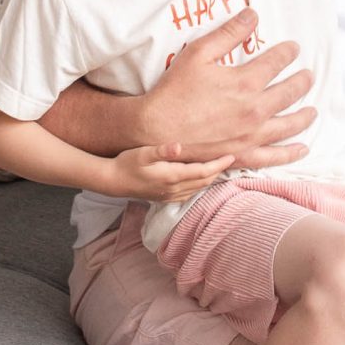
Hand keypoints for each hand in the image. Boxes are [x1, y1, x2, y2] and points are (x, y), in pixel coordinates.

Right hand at [112, 142, 237, 202]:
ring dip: (211, 179)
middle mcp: (174, 189)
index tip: (231, 156)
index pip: (203, 171)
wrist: (113, 182)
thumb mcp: (142, 153)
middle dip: (219, 170)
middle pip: (204, 181)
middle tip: (231, 159)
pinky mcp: (166, 198)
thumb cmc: (127, 163)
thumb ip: (161, 151)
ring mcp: (170, 196)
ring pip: (198, 189)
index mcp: (172, 176)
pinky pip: (189, 194)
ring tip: (220, 167)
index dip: (219, 164)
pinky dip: (200, 186)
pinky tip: (201, 179)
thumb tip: (178, 146)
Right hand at [140, 8, 316, 169]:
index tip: (294, 48)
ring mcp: (251, 135)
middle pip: (290, 92)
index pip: (276, 62)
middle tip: (309, 76)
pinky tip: (302, 148)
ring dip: (304, 116)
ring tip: (313, 111)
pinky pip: (275, 156)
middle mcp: (255, 109)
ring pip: (289, 125)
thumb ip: (228, 33)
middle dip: (302, 81)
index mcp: (245, 82)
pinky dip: (291, 152)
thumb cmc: (174, 90)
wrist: (155, 130)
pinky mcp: (243, 155)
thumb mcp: (198, 53)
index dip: (288, 52)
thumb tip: (252, 14)